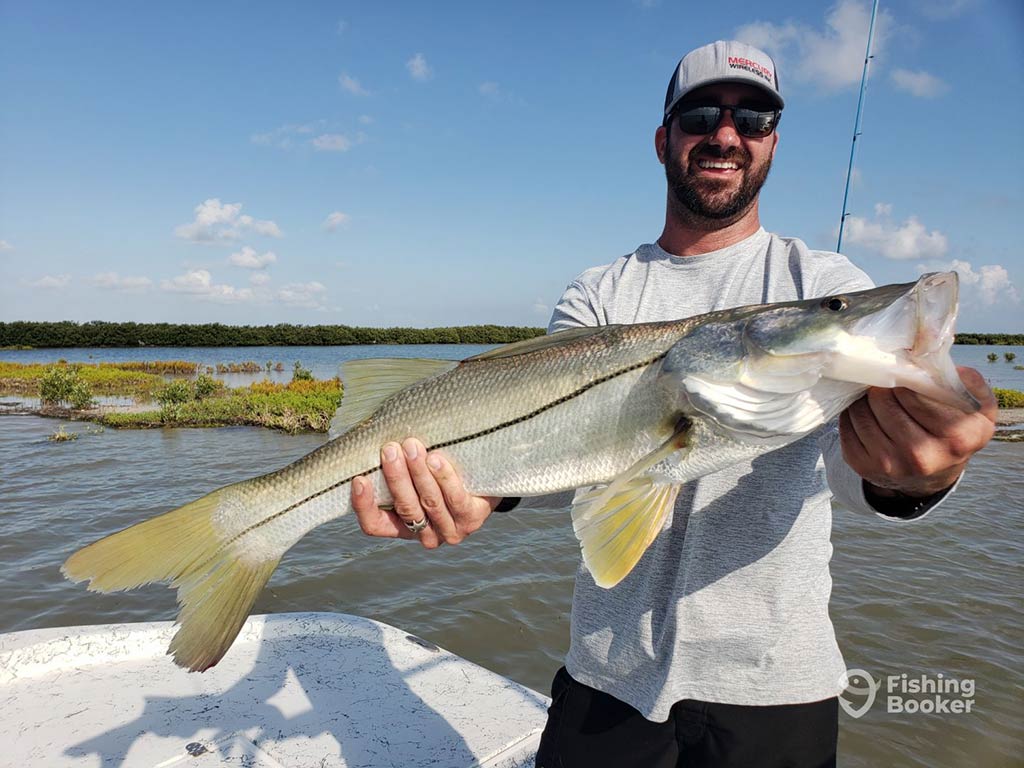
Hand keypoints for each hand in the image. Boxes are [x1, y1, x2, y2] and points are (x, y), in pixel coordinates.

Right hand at [352, 438, 499, 548]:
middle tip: (389, 449)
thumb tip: (374, 436)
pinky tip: (436, 459)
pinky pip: (455, 498)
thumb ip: (397, 469)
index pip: (375, 525)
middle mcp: (424, 535)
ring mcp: (449, 530)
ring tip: (412, 446)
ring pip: (429, 502)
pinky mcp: (472, 519)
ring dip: (418, 473)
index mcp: (403, 528)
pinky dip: (444, 478)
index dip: (364, 505)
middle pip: (405, 508)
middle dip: (396, 477)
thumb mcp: (414, 478)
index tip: (358, 479)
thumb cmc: (439, 477)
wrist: (485, 484)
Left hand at [839, 367, 996, 497]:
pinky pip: (846, 428)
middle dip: (881, 386)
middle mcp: (923, 456)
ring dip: (863, 398)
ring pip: (860, 412)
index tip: (901, 373)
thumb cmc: (954, 428)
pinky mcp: (865, 468)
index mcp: (957, 437)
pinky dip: (851, 414)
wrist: (935, 472)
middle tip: (884, 381)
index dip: (903, 378)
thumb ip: (963, 378)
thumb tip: (929, 344)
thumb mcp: (974, 404)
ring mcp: (892, 465)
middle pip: (883, 401)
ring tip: (874, 395)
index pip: (914, 395)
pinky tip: (865, 412)